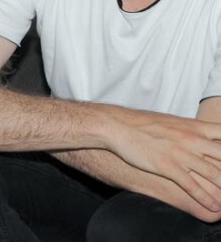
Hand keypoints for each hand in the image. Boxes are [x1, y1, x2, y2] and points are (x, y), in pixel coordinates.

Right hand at [106, 107, 220, 211]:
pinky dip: (206, 198)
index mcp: (193, 127)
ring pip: (214, 174)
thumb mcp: (171, 122)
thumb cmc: (142, 123)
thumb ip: (190, 131)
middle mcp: (191, 139)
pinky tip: (213, 207)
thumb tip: (202, 138)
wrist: (118, 125)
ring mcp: (180, 152)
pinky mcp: (168, 165)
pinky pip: (192, 186)